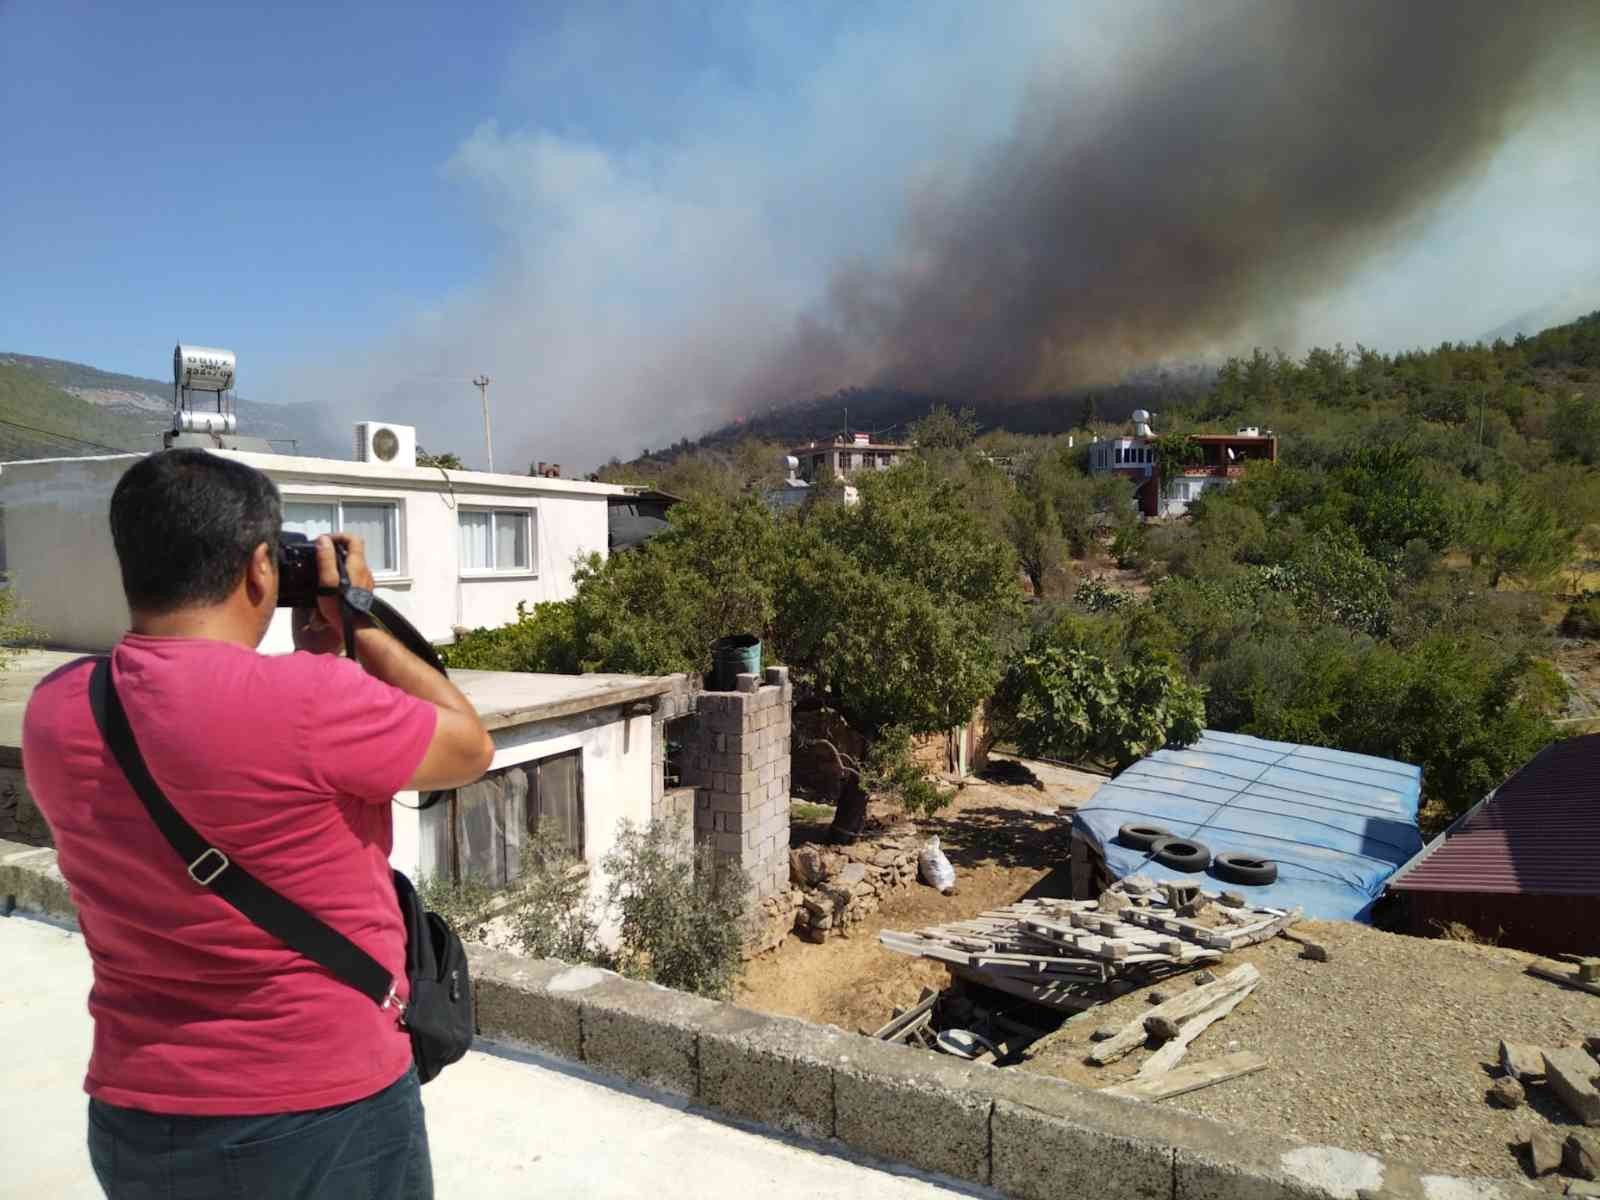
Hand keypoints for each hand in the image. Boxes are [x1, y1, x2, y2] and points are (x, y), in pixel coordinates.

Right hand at [291, 534, 376, 655]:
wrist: (354, 629)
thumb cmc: (340, 606)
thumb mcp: (328, 580)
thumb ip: (326, 559)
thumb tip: (323, 540)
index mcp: (357, 565)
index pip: (353, 539)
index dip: (338, 536)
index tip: (324, 542)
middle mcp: (364, 571)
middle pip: (352, 552)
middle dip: (335, 551)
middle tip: (319, 556)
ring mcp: (366, 582)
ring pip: (352, 565)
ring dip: (337, 564)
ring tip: (321, 572)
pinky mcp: (363, 592)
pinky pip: (353, 577)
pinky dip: (341, 576)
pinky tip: (330, 586)